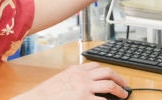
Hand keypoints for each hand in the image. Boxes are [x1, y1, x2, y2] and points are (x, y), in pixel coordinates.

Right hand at [14, 63, 128, 99]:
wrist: (37, 99)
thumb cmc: (47, 93)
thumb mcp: (61, 80)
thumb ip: (74, 79)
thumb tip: (85, 84)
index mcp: (75, 70)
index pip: (96, 66)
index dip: (107, 72)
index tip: (112, 76)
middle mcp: (82, 76)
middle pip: (107, 72)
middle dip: (119, 78)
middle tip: (124, 85)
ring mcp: (84, 87)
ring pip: (109, 84)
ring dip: (120, 90)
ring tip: (123, 95)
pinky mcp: (84, 99)